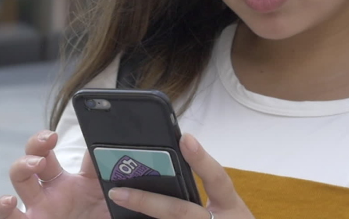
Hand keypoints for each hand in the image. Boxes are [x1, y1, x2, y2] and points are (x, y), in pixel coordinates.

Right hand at [0, 131, 109, 218]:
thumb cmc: (100, 216)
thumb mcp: (102, 189)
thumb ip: (101, 166)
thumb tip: (103, 140)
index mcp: (62, 181)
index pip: (46, 152)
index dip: (44, 139)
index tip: (52, 135)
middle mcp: (46, 193)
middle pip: (30, 160)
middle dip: (34, 145)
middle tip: (49, 141)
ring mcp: (37, 209)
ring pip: (18, 182)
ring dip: (21, 167)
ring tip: (37, 164)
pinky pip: (10, 218)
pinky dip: (4, 209)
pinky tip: (10, 201)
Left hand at [107, 134, 254, 218]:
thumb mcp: (226, 206)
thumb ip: (207, 185)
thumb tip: (176, 152)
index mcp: (231, 207)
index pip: (218, 179)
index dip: (202, 160)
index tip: (184, 138)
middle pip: (179, 211)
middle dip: (146, 201)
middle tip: (117, 192)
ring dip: (141, 218)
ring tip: (117, 205)